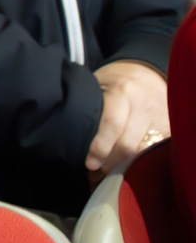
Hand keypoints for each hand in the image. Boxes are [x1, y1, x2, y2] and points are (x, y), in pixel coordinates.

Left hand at [86, 59, 169, 176]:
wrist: (148, 72)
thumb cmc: (115, 80)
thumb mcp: (98, 83)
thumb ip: (89, 106)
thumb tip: (72, 134)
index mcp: (122, 91)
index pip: (111, 124)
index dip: (99, 147)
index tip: (90, 163)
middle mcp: (142, 106)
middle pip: (128, 146)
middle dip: (111, 163)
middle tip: (97, 169)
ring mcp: (159, 119)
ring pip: (142, 153)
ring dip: (126, 165)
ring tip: (111, 169)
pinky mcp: (169, 129)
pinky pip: (154, 152)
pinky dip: (141, 161)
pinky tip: (129, 165)